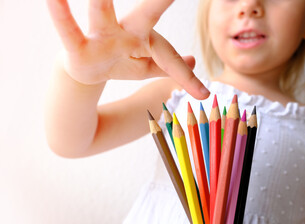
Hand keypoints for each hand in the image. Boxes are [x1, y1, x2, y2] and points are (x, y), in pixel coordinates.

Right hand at [47, 0, 209, 98]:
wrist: (89, 69)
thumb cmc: (121, 62)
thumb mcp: (147, 68)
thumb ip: (171, 65)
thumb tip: (195, 61)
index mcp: (144, 39)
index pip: (168, 58)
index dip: (185, 77)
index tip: (205, 94)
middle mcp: (125, 32)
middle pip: (145, 16)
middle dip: (159, 2)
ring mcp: (101, 36)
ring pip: (102, 13)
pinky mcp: (78, 46)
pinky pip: (69, 31)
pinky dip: (61, 15)